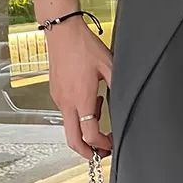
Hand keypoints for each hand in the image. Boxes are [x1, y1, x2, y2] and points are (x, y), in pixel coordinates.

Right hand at [46, 16, 112, 157]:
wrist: (62, 30)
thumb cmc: (83, 45)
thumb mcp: (109, 66)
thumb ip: (118, 87)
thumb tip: (126, 102)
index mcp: (81, 99)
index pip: (90, 135)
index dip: (102, 145)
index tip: (111, 143)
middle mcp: (67, 102)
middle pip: (73, 141)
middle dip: (88, 152)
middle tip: (101, 152)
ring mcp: (58, 98)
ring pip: (70, 127)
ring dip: (85, 130)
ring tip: (99, 115)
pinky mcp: (55, 92)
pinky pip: (67, 113)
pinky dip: (79, 116)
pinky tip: (90, 100)